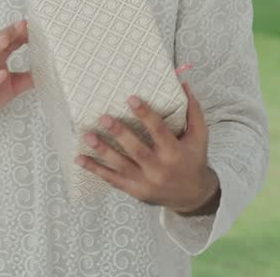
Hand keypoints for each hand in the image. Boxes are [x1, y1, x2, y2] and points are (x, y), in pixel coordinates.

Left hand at [76, 80, 218, 214]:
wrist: (192, 196)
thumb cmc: (193, 160)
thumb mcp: (200, 136)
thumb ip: (193, 111)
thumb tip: (184, 83)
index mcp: (174, 152)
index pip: (159, 131)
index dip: (145, 115)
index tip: (131, 98)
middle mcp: (159, 168)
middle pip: (137, 149)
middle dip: (119, 133)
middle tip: (104, 117)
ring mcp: (145, 182)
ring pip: (121, 165)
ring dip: (103, 150)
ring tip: (88, 135)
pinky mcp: (134, 190)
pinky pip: (112, 179)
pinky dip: (95, 169)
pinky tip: (80, 158)